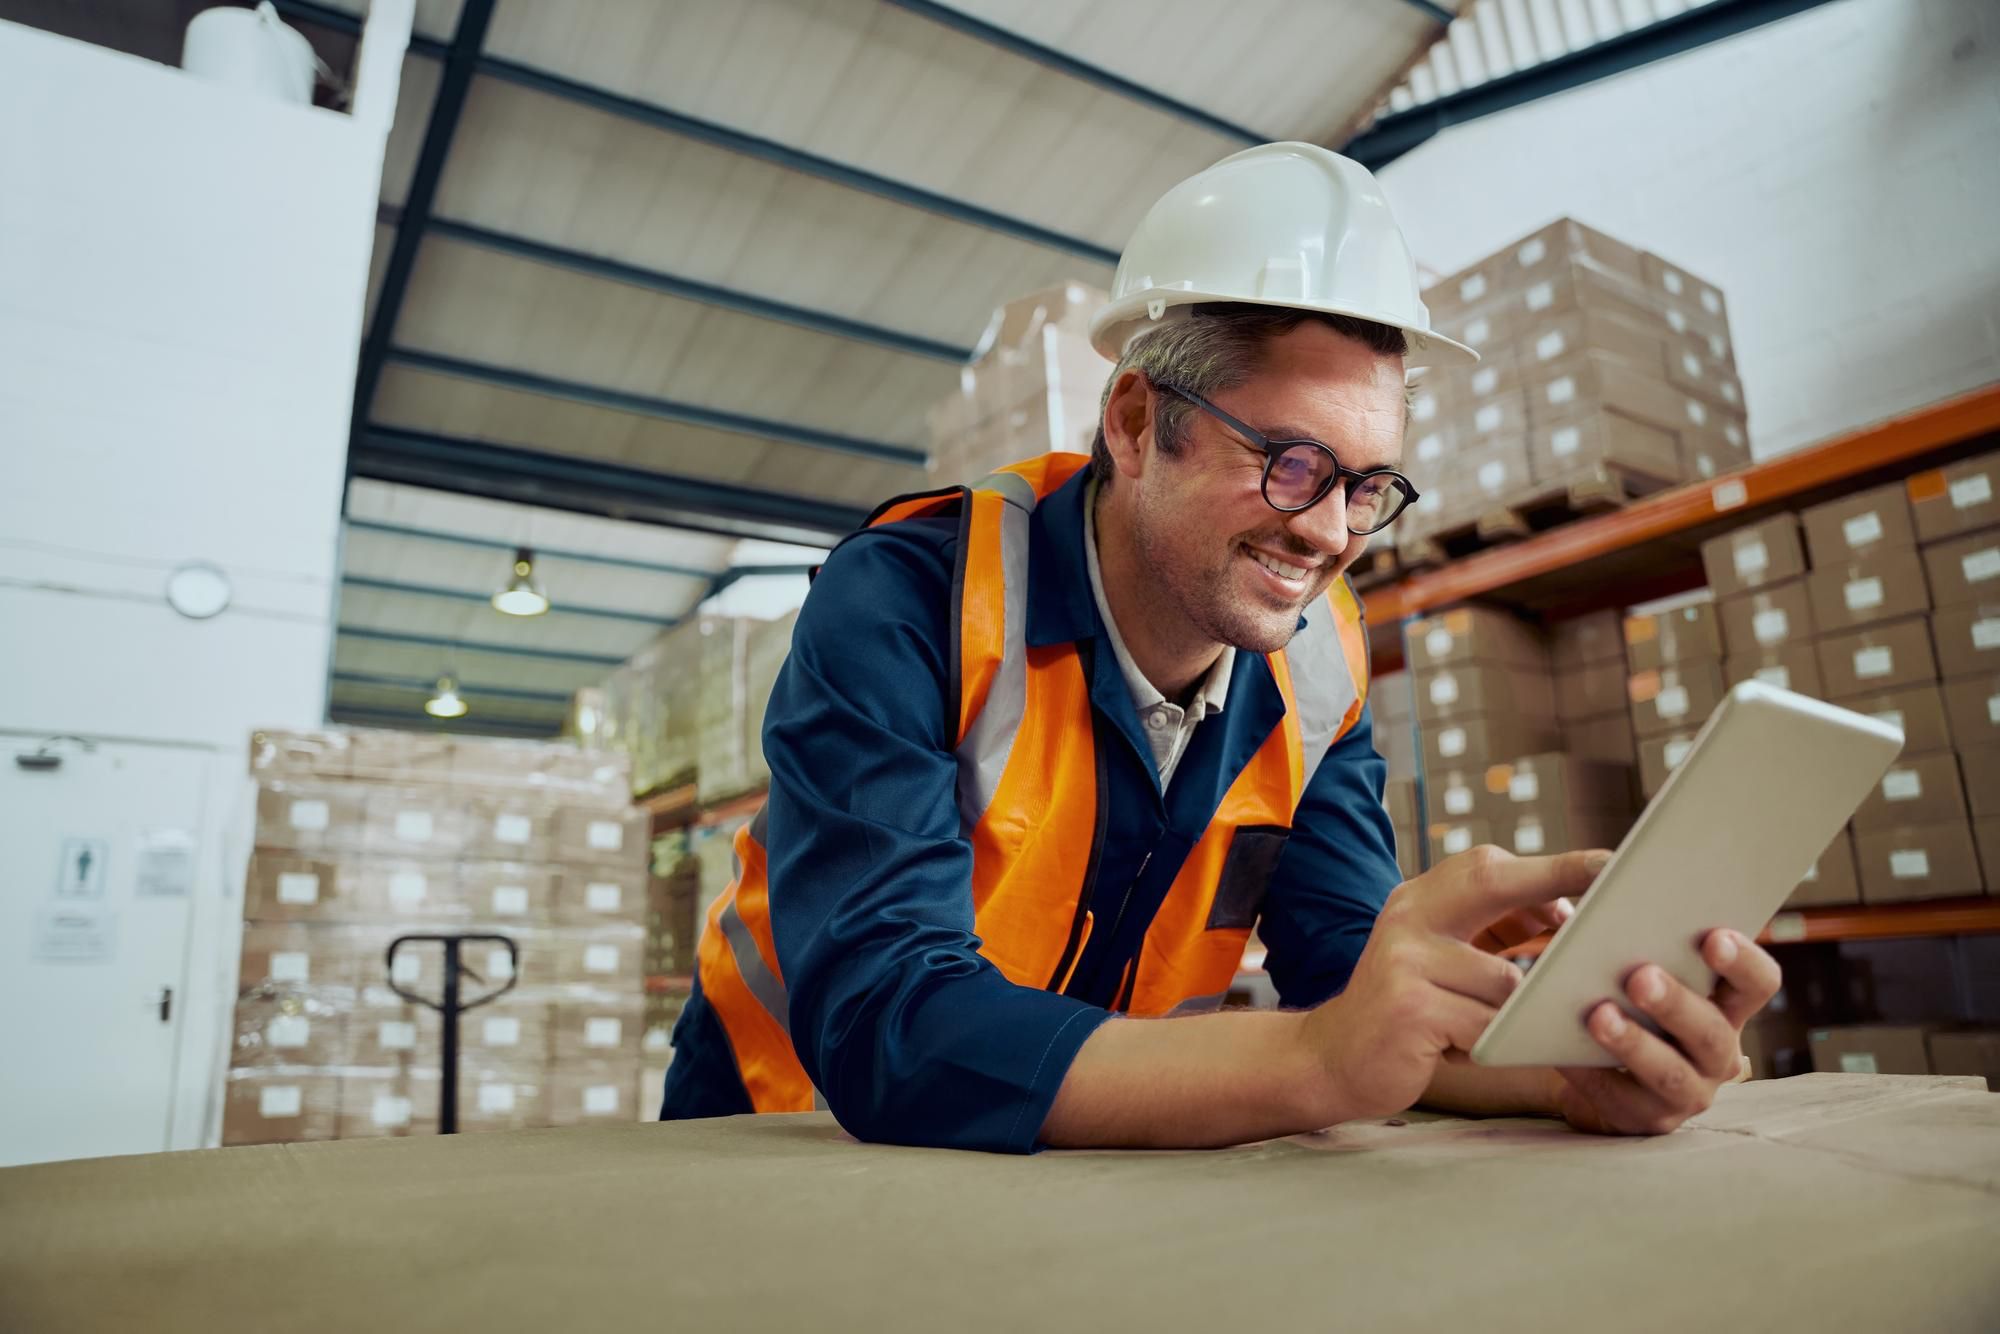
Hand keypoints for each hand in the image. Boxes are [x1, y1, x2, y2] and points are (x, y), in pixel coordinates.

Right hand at [1300, 845, 1607, 1123]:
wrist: (1331, 1060)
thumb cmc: (1404, 1011)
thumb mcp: (1438, 959)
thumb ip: (1488, 933)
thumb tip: (1562, 913)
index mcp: (1418, 900)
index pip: (1485, 866)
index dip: (1547, 866)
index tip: (1604, 865)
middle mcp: (1407, 917)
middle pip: (1491, 882)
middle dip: (1554, 880)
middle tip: (1612, 886)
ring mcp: (1404, 960)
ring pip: (1505, 977)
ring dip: (1526, 1007)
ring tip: (1526, 1024)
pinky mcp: (1409, 1008)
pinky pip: (1488, 1024)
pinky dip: (1504, 1041)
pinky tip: (1493, 1052)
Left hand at [1553, 928, 1781, 1135]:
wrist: (1603, 1073)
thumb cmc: (1628, 1005)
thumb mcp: (1642, 976)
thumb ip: (1637, 948)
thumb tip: (1592, 911)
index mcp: (1725, 1007)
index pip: (1758, 984)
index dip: (1742, 962)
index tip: (1712, 937)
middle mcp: (1718, 1055)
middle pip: (1711, 1032)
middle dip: (1675, 1003)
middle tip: (1640, 976)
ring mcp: (1688, 1093)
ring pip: (1669, 1073)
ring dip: (1634, 1043)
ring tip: (1598, 1016)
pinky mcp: (1646, 1119)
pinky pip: (1618, 1099)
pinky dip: (1588, 1073)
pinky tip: (1562, 1053)